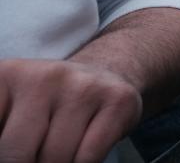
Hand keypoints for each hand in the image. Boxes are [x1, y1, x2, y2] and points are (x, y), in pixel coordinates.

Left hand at [0, 58, 142, 162]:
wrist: (105, 76)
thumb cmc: (48, 105)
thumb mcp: (10, 111)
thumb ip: (2, 134)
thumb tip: (10, 157)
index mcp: (6, 76)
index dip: (3, 152)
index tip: (15, 149)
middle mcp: (44, 76)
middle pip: (16, 154)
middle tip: (36, 157)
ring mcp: (84, 85)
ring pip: (56, 158)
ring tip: (60, 152)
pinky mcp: (118, 99)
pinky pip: (88, 157)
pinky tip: (82, 152)